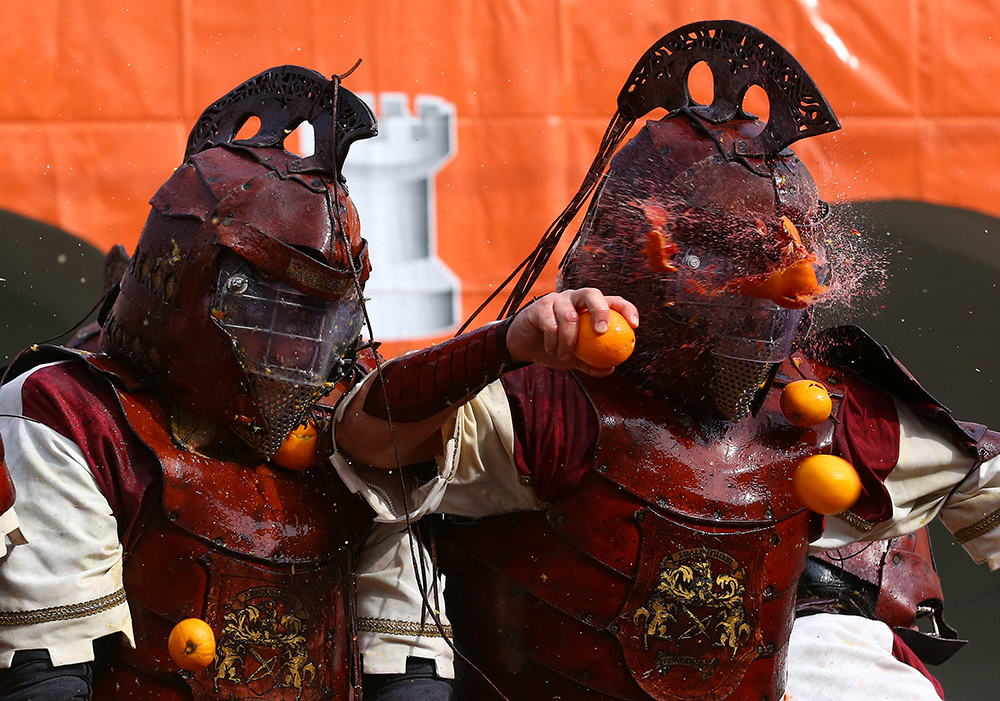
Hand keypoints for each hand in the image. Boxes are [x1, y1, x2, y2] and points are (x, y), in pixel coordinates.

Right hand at [505, 288, 638, 374]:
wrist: (524, 346)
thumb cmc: (554, 348)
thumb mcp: (575, 359)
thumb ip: (592, 362)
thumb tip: (611, 368)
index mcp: (588, 307)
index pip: (612, 300)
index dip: (626, 308)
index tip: (634, 325)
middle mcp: (574, 298)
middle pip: (592, 293)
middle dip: (600, 310)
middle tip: (601, 332)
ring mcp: (556, 300)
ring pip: (569, 315)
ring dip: (569, 341)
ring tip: (565, 356)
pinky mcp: (539, 307)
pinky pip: (550, 324)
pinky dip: (553, 341)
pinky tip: (551, 350)